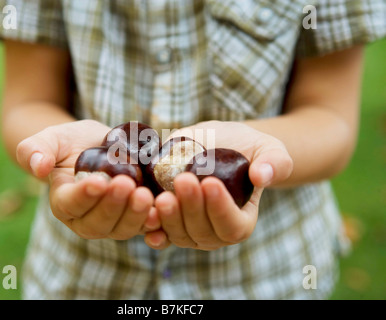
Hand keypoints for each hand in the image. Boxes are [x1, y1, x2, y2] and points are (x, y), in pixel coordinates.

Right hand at [16, 119, 159, 239]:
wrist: (100, 146)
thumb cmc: (72, 142)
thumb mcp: (52, 138)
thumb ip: (35, 149)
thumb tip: (37, 167)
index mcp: (63, 202)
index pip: (70, 204)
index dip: (84, 196)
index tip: (98, 181)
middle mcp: (86, 219)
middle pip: (97, 223)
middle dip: (113, 206)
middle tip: (126, 185)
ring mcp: (112, 222)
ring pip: (121, 229)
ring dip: (134, 216)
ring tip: (145, 196)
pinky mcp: (134, 219)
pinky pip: (144, 228)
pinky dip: (153, 224)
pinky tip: (162, 211)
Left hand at [144, 120, 292, 249]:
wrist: (215, 145)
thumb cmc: (245, 148)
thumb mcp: (267, 149)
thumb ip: (274, 162)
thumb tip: (263, 175)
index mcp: (242, 221)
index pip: (232, 225)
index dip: (221, 208)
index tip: (210, 182)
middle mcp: (215, 233)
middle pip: (202, 232)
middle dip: (191, 208)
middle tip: (182, 180)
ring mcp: (190, 232)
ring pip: (178, 234)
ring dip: (169, 218)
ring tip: (161, 196)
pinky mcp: (168, 223)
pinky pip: (159, 232)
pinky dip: (151, 227)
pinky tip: (145, 216)